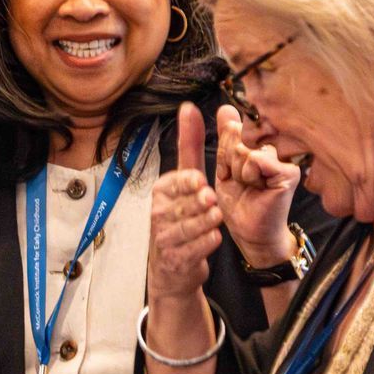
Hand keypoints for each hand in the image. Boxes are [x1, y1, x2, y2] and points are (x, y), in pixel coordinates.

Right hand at [148, 103, 226, 302]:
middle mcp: (158, 213)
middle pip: (184, 204)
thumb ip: (189, 144)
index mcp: (161, 191)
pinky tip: (213, 238)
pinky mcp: (174, 260)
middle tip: (210, 201)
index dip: (190, 182)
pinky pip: (195, 248)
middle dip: (200, 203)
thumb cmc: (183, 216)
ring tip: (215, 218)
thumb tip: (189, 107)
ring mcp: (164, 238)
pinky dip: (206, 243)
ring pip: (191, 226)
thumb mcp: (186, 178)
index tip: (201, 182)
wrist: (174, 266)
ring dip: (206, 222)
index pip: (176, 182)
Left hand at [213, 104, 301, 265]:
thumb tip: (225, 108)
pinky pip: (256, 159)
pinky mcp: (289, 172)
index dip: (225, 151)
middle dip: (228, 161)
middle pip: (237, 134)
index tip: (231, 171)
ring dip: (237, 171)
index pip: (234, 128)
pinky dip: (248, 175)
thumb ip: (227, 139)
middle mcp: (274, 147)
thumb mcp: (225, 167)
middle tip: (240, 181)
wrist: (251, 232)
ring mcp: (284, 158)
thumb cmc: (240, 203)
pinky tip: (257, 188)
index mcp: (259, 143)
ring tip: (248, 186)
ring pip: (244, 148)